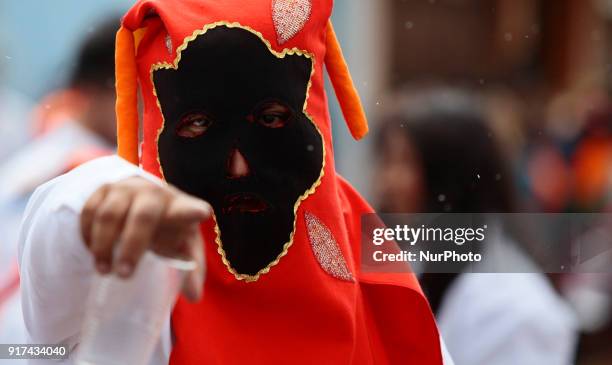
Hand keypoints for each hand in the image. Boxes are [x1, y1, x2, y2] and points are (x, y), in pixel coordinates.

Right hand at [80, 176, 211, 300]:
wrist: (142, 198)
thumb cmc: (168, 227)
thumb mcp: (183, 245)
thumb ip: (191, 268)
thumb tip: (195, 297)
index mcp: (180, 208)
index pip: (188, 208)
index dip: (192, 211)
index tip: (200, 213)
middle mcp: (154, 194)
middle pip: (144, 215)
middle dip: (133, 245)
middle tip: (124, 274)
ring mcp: (127, 189)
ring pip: (110, 214)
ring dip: (104, 245)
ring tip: (104, 270)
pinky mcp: (103, 189)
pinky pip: (90, 211)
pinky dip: (88, 234)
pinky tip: (92, 251)